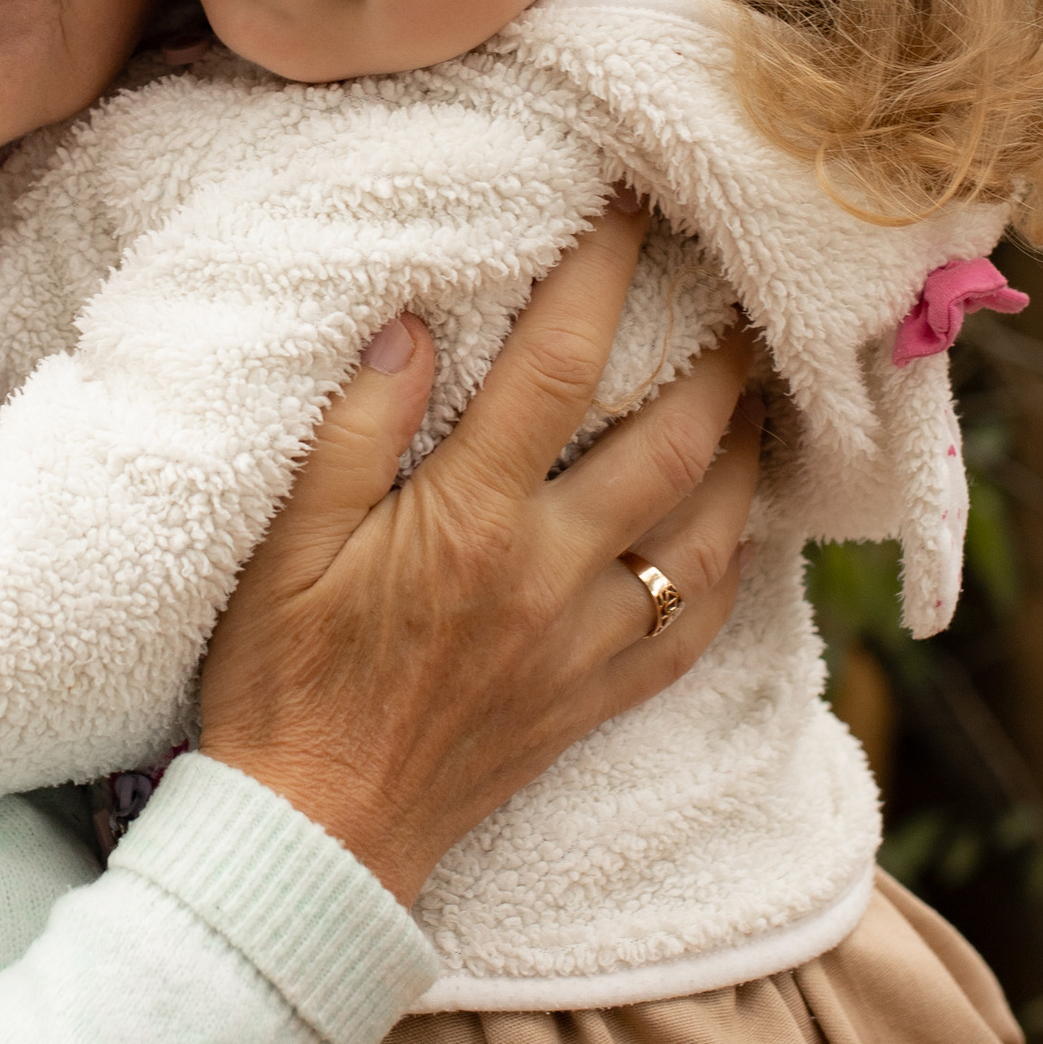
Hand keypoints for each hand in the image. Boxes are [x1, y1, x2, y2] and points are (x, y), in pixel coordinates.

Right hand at [199, 203, 760, 906]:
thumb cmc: (278, 684)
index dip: (603, 274)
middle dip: (716, 351)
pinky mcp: (596, 700)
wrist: (312, 838)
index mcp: (470, 522)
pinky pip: (697, 626)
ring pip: (711, 531)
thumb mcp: (283, 548)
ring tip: (763, 387)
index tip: (630, 205)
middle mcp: (550, 576)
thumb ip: (351, 432)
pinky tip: (743, 521)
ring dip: (749, 451)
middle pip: (673, 440)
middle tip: (738, 283)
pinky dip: (735, 563)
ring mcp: (585, 644)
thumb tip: (413, 324)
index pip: (560, 368)